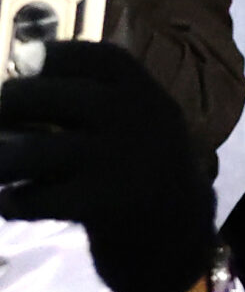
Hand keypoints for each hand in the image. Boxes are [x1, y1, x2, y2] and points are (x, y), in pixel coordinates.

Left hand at [0, 40, 213, 291]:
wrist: (180, 235)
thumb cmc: (140, 169)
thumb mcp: (136, 123)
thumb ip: (91, 98)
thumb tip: (17, 68)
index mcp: (146, 94)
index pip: (93, 56)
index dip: (52, 55)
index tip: (25, 62)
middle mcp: (138, 119)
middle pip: (51, 96)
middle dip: (11, 103)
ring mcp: (122, 161)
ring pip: (35, 151)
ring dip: (3, 160)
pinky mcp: (106, 204)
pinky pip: (38, 199)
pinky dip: (15, 202)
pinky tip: (16, 204)